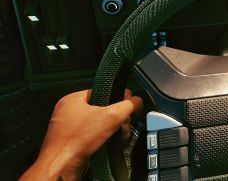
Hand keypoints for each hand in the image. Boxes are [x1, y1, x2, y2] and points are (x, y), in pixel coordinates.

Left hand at [21, 89, 142, 180]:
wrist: (61, 166)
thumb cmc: (76, 141)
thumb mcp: (112, 116)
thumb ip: (128, 105)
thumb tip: (137, 101)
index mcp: (72, 99)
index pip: (102, 91)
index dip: (118, 98)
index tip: (127, 105)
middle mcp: (66, 112)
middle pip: (101, 108)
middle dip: (116, 117)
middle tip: (123, 123)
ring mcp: (66, 128)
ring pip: (96, 124)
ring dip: (110, 129)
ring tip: (116, 136)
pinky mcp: (69, 142)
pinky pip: (90, 136)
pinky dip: (100, 139)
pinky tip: (106, 144)